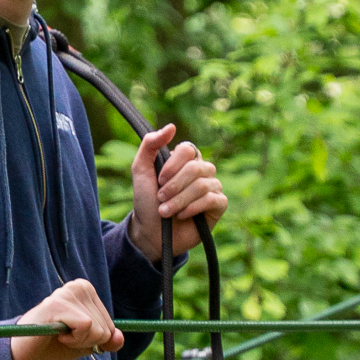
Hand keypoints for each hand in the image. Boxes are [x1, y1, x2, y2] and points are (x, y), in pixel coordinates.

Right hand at [10, 279, 122, 359]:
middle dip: (87, 341)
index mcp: (87, 291)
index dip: (93, 340)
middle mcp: (79, 286)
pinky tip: (56, 335)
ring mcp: (67, 293)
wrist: (23, 355)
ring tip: (58, 335)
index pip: (110, 326)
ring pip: (98, 329)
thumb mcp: (84, 345)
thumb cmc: (51, 346)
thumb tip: (119, 339)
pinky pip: (86, 327)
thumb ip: (105, 341)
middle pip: (106, 328)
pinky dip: (73, 340)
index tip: (72, 336)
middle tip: (63, 337)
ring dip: (78, 341)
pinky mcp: (58, 303)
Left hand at [128, 125, 227, 263]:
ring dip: (180, 200)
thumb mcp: (141, 170)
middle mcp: (202, 170)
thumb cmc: (146, 202)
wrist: (150, 233)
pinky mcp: (218, 206)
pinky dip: (194, 208)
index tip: (159, 180)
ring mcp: (212, 187)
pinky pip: (213, 199)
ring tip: (166, 211)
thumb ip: (150, 144)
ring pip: (203, 185)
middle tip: (160, 198)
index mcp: (185, 160)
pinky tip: (182, 216)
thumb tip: (172, 127)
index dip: (173, 165)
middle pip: (196, 168)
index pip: (188, 149)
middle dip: (174, 186)